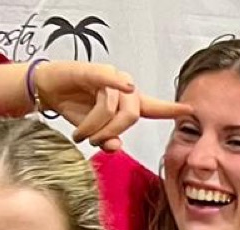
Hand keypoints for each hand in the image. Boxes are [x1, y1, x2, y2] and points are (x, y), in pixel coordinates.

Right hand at [35, 62, 188, 152]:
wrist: (48, 89)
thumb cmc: (74, 108)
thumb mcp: (94, 131)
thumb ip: (108, 141)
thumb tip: (116, 147)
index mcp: (128, 103)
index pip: (154, 108)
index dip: (171, 110)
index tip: (190, 111)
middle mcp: (124, 89)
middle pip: (132, 116)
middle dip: (112, 133)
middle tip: (94, 142)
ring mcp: (110, 78)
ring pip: (112, 109)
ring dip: (94, 126)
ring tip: (80, 134)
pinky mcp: (93, 71)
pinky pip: (108, 79)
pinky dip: (117, 82)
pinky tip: (125, 86)